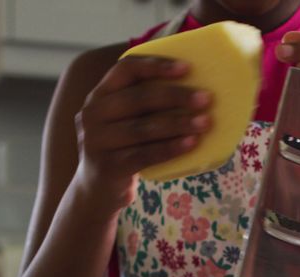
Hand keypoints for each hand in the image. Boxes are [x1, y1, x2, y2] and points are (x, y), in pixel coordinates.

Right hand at [73, 56, 212, 215]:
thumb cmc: (123, 147)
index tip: (187, 68)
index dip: (156, 65)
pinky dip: (171, 148)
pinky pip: (145, 155)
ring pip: (144, 128)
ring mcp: (97, 142)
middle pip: (139, 98)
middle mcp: (92, 114)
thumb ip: (145, 103)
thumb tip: (195, 88)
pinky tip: (191, 144)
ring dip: (178, 124)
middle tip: (206, 99)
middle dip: (176, 96)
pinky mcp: (108, 167)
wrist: (97, 189)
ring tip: (205, 123)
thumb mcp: (125, 120)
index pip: (126, 69)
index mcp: (99, 95)